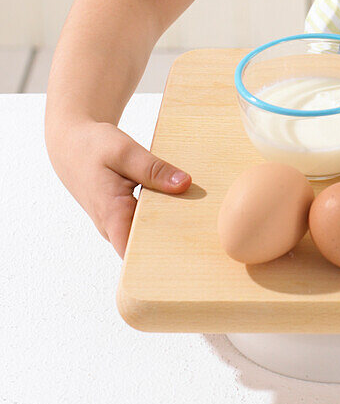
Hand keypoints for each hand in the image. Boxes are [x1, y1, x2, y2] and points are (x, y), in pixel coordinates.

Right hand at [48, 119, 190, 257]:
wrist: (71, 144)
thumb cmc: (94, 147)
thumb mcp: (126, 152)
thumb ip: (154, 170)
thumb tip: (185, 184)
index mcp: (113, 214)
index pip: (134, 254)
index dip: (159, 259)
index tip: (188, 255)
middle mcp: (113, 226)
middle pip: (147, 245)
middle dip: (174, 240)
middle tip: (205, 232)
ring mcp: (116, 222)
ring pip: (147, 233)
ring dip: (169, 226)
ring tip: (200, 218)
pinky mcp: (121, 215)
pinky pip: (144, 221)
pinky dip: (161, 214)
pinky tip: (183, 203)